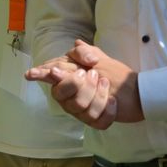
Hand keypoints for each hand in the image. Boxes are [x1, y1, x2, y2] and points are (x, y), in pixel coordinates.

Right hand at [25, 40, 142, 127]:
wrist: (135, 89)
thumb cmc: (111, 72)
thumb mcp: (97, 56)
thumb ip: (85, 50)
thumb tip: (76, 45)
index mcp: (66, 79)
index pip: (49, 76)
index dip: (40, 74)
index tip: (31, 73)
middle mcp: (69, 97)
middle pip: (61, 95)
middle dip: (77, 84)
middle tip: (93, 74)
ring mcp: (81, 112)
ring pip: (80, 108)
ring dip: (97, 94)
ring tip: (106, 83)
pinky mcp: (95, 122)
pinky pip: (97, 121)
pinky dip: (108, 110)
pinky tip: (113, 102)